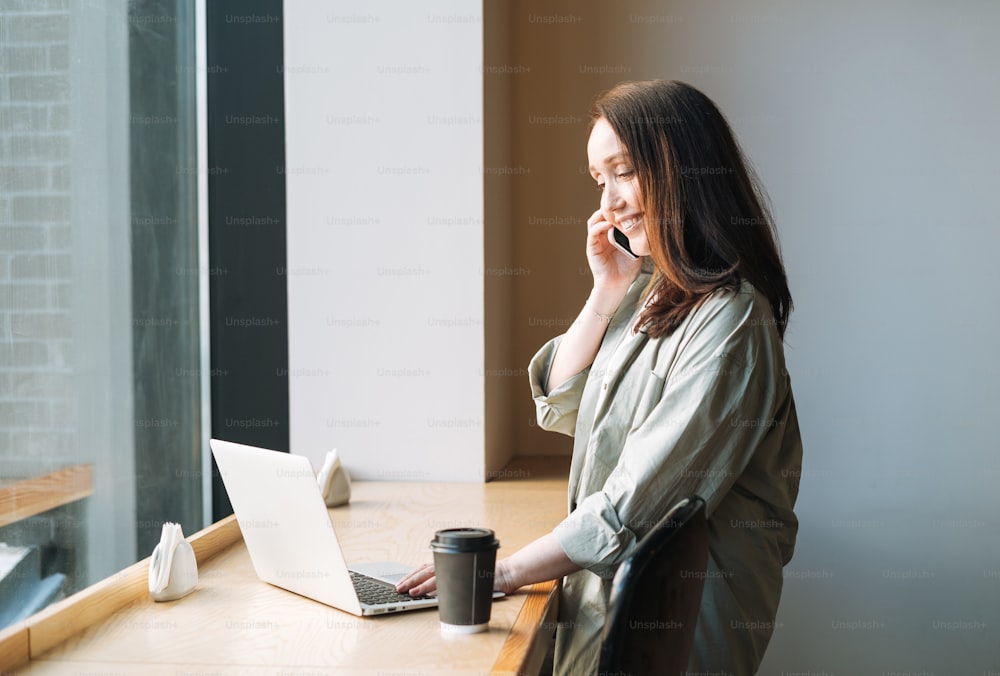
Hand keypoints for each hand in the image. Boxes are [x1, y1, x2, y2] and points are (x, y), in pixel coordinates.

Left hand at [395, 560, 519, 596]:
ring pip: (435, 575)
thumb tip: (435, 590)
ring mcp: (460, 570)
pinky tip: (428, 593)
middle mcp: (454, 565)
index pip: (427, 567)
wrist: (508, 572)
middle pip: (427, 570)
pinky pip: (449, 583)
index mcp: (452, 564)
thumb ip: (453, 579)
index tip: (402, 582)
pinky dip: (437, 588)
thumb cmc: (488, 575)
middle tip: (398, 587)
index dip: (413, 574)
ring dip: (421, 583)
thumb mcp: (467, 576)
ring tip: (409, 591)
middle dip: (411, 579)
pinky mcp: (467, 577)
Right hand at [585, 209, 643, 293]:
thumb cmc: (627, 269)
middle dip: (610, 207)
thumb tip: (651, 225)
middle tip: (621, 199)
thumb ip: (638, 237)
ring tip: (614, 210)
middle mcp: (603, 235)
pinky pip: (593, 232)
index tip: (629, 201)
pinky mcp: (592, 247)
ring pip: (594, 220)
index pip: (612, 216)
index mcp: (613, 234)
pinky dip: (600, 226)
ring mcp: (596, 241)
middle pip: (602, 215)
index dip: (618, 208)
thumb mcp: (636, 249)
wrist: (617, 285)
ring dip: (602, 213)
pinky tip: (609, 223)